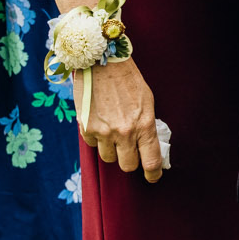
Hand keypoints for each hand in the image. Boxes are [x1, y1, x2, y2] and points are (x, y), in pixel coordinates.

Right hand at [76, 56, 163, 182]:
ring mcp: (103, 132)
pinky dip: (96, 138)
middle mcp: (124, 132)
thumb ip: (146, 125)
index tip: (152, 177)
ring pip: (108, 158)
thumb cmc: (128, 79)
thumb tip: (147, 145)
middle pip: (127, 166)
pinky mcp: (86, 128)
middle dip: (130, 161)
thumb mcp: (146, 101)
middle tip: (130, 151)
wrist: (102, 61)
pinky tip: (100, 121)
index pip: (150, 161)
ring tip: (113, 131)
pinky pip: (92, 144)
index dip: (152, 174)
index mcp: (144, 125)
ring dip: (112, 149)